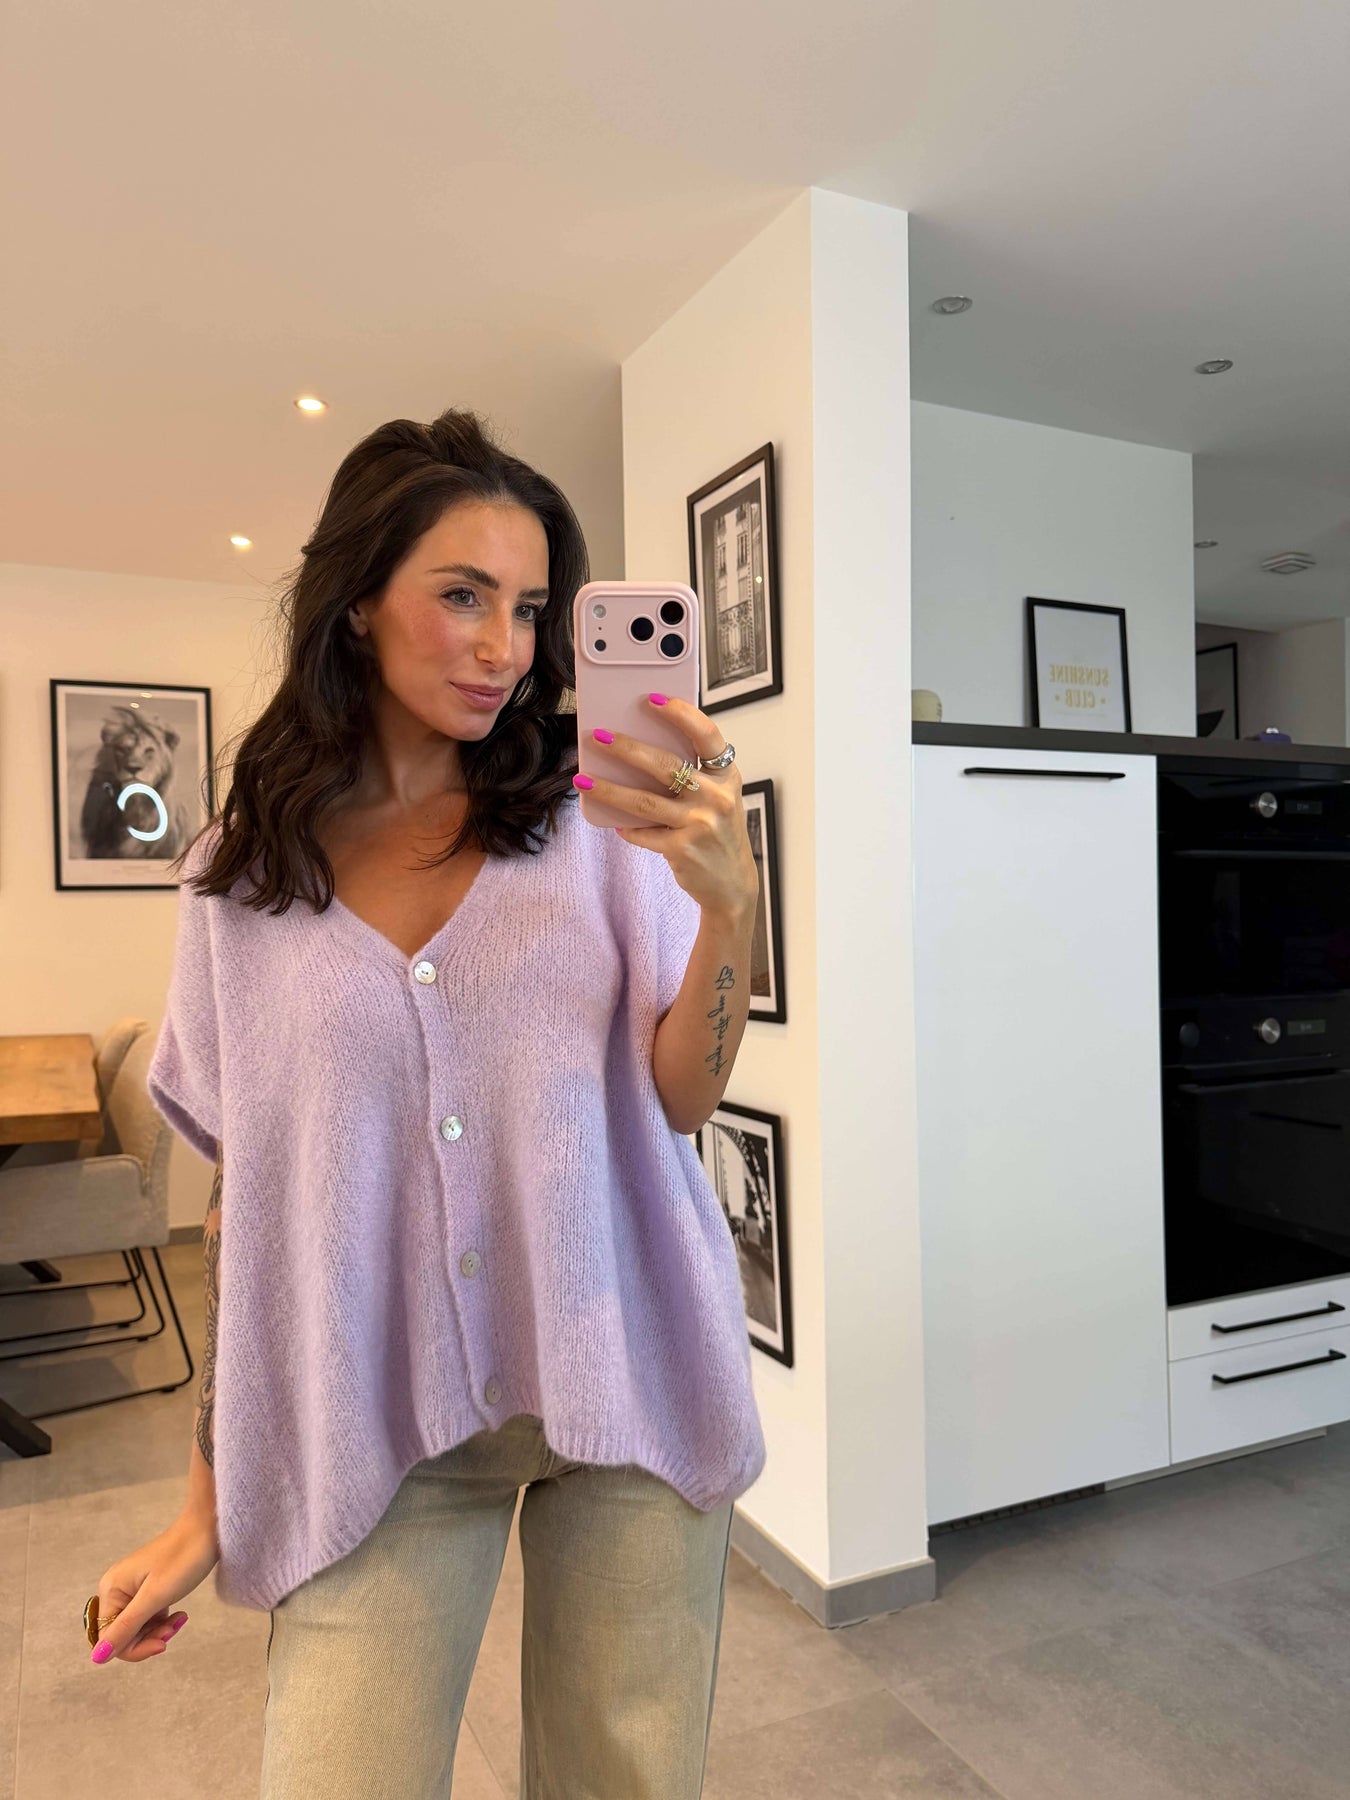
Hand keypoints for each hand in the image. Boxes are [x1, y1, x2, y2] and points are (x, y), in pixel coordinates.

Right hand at [88, 1508, 218, 1666]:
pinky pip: (149, 1617)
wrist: (207, 1528)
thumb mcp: (154, 1598)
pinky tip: (180, 1615)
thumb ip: (125, 1628)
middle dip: (149, 1638)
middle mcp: (117, 1590)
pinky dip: (164, 1621)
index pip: (108, 1639)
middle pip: (123, 1634)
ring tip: (180, 1619)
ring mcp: (133, 1589)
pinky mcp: (149, 1589)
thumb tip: (96, 1659)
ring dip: (159, 1630)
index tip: (161, 1644)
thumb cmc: (182, 1559)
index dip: (133, 1648)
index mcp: (111, 1590)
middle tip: (174, 1629)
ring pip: (138, 1628)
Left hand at [576, 695, 758, 919]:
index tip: (652, 698)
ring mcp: (700, 824)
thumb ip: (691, 775)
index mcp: (726, 776)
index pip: (706, 735)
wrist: (732, 884)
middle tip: (598, 736)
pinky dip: (626, 828)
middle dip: (627, 748)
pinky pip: (642, 832)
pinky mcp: (682, 850)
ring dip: (608, 789)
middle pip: (666, 765)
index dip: (680, 714)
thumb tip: (637, 749)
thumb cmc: (717, 831)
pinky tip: (613, 823)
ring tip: (582, 779)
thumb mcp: (717, 798)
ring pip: (644, 801)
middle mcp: (716, 797)